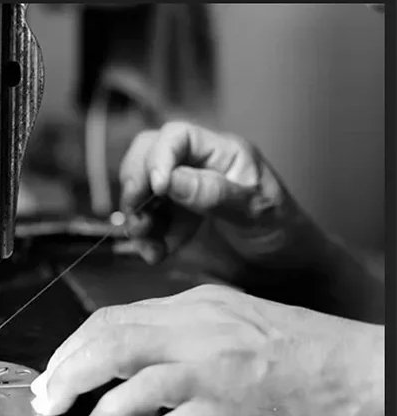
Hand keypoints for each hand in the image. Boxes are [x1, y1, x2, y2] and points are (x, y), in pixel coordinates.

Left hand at [30, 285, 383, 415]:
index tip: (56, 366)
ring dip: (91, 407)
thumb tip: (121, 345)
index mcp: (193, 308)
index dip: (73, 345)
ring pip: (130, 386)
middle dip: (66, 370)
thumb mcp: (225, 314)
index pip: (112, 318)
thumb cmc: (292, 344)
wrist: (350, 369)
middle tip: (47, 394)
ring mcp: (210, 376)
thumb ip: (173, 324)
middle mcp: (197, 335)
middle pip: (110, 344)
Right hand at [120, 121, 314, 266]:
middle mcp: (194, 168)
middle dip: (135, 183)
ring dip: (135, 215)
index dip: (159, 157)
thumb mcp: (256, 212)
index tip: (157, 188)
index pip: (176, 137)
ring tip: (146, 240)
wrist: (286, 271)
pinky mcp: (172, 223)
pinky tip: (155, 255)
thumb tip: (169, 180)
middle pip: (146, 156)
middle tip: (137, 212)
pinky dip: (143, 239)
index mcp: (220, 154)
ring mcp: (180, 195)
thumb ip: (214, 194)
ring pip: (139, 191)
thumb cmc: (283, 232)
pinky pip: (145, 223)